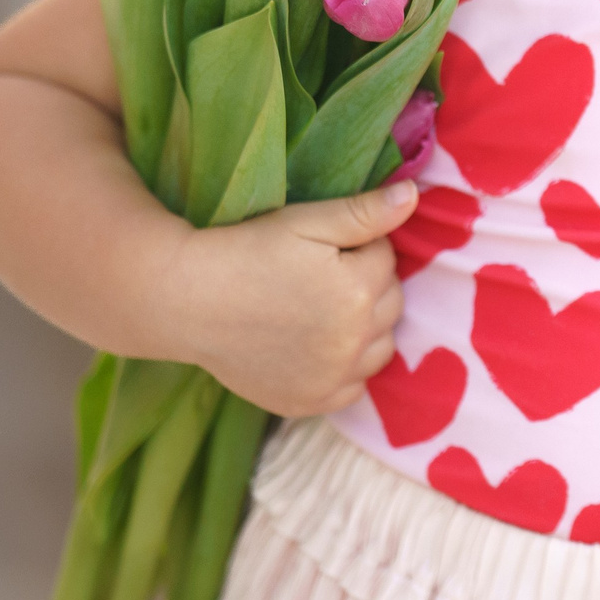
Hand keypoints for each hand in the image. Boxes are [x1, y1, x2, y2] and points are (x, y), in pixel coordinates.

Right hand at [171, 181, 416, 416]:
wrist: (185, 301)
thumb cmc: (245, 251)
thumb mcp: (306, 221)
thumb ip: (366, 212)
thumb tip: (414, 197)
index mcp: (357, 289)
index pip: (387, 257)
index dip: (359, 246)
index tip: (324, 247)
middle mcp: (353, 340)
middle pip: (391, 302)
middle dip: (368, 284)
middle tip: (321, 275)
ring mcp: (333, 377)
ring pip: (381, 346)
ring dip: (366, 327)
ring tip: (323, 310)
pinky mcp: (311, 402)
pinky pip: (355, 386)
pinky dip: (347, 368)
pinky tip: (319, 348)